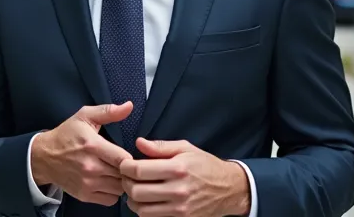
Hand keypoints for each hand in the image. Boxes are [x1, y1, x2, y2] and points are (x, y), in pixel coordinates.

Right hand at [30, 101, 134, 205]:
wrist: (44, 157)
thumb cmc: (66, 135)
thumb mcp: (84, 117)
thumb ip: (108, 112)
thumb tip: (129, 106)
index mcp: (92, 145)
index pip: (124, 159)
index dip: (132, 158)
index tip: (130, 155)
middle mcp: (90, 167)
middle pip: (124, 175)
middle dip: (128, 170)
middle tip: (126, 164)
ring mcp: (87, 183)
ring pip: (119, 189)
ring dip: (122, 182)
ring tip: (118, 173)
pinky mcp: (84, 195)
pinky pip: (110, 200)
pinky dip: (113, 193)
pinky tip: (110, 182)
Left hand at [119, 138, 251, 216]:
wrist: (229, 189)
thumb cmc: (205, 166)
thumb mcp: (186, 148)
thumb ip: (160, 146)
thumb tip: (138, 143)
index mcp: (178, 168)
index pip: (138, 171)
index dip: (125, 167)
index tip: (125, 164)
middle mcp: (178, 190)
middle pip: (136, 192)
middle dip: (126, 184)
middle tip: (128, 178)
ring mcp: (180, 209)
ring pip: (141, 209)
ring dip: (133, 200)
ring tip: (136, 190)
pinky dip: (145, 210)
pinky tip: (148, 201)